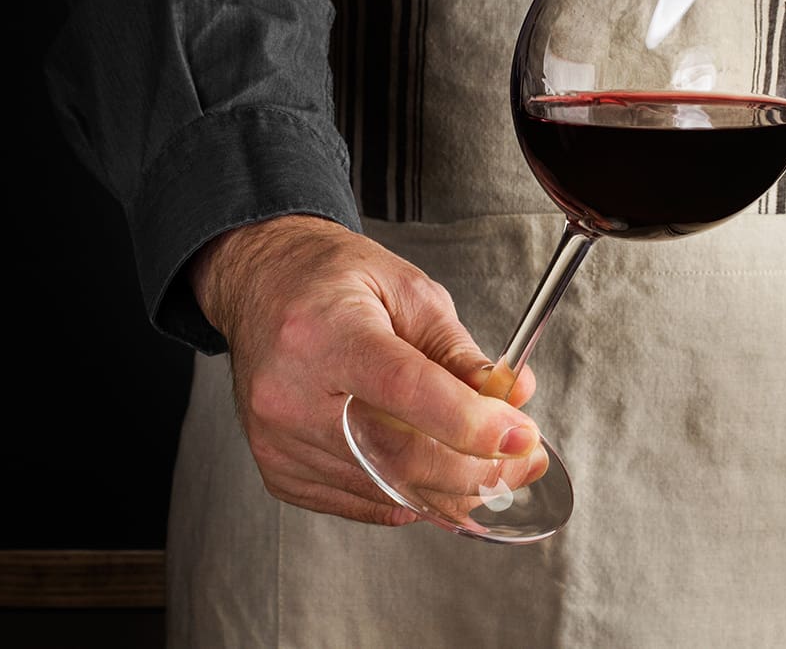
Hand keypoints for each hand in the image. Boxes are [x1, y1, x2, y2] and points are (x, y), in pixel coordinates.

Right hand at [189, 214, 540, 525]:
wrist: (261, 286)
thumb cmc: (332, 281)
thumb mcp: (408, 291)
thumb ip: (460, 350)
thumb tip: (513, 398)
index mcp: (324, 332)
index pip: (404, 390)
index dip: (470, 423)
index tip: (520, 437)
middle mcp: (289, 393)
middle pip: (396, 455)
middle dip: (476, 468)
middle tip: (524, 462)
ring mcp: (278, 440)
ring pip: (385, 489)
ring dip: (451, 488)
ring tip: (490, 465)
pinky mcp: (279, 471)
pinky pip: (361, 504)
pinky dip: (408, 496)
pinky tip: (433, 472)